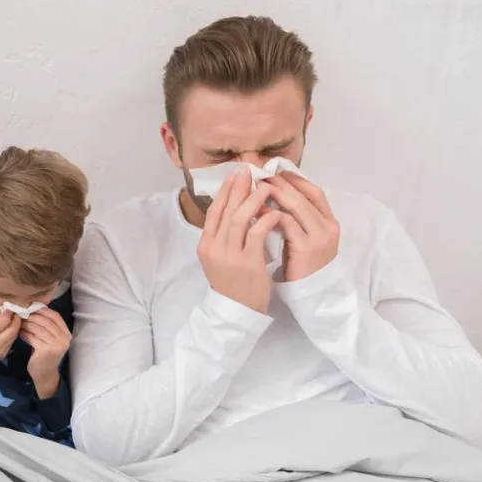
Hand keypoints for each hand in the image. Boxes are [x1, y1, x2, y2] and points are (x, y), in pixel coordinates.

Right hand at [0, 311, 21, 392]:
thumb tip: (6, 313)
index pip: (5, 320)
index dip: (9, 313)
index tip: (9, 310)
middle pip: (13, 329)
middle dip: (16, 321)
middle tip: (14, 315)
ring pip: (14, 337)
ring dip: (14, 328)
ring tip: (11, 323)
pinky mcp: (2, 356)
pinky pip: (11, 343)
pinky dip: (10, 336)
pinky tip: (6, 333)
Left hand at [19, 310, 70, 398]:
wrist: (44, 374)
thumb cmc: (45, 354)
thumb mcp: (49, 339)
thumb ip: (46, 326)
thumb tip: (32, 308)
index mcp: (66, 334)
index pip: (55, 316)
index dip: (43, 310)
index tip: (31, 307)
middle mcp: (64, 339)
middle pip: (45, 321)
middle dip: (32, 316)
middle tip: (20, 313)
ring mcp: (56, 345)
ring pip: (37, 328)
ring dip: (26, 324)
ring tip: (18, 322)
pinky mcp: (46, 350)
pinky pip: (32, 337)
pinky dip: (24, 333)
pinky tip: (18, 332)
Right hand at [196, 165, 286, 312]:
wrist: (236, 310)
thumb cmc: (232, 283)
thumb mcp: (219, 258)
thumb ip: (223, 236)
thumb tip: (233, 209)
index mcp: (206, 245)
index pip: (213, 212)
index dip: (224, 191)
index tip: (234, 175)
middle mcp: (214, 247)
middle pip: (226, 211)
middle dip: (238, 188)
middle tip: (249, 170)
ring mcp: (230, 255)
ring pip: (239, 219)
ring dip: (253, 200)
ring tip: (265, 187)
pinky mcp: (247, 263)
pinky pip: (257, 234)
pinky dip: (266, 220)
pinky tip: (276, 212)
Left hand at [262, 173, 339, 281]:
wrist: (314, 294)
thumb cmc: (304, 266)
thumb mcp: (305, 238)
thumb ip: (297, 220)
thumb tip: (274, 198)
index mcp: (329, 221)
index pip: (314, 191)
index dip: (295, 179)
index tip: (276, 170)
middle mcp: (328, 226)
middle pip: (304, 194)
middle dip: (281, 182)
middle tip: (261, 173)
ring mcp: (319, 236)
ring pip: (296, 206)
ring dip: (275, 193)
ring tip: (256, 186)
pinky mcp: (307, 247)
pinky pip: (287, 224)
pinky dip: (271, 214)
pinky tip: (257, 210)